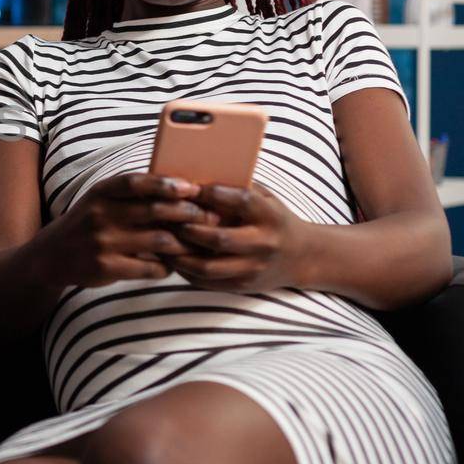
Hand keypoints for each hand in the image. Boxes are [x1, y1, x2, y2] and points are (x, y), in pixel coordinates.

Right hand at [34, 173, 220, 287]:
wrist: (51, 256)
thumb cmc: (88, 224)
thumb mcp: (101, 200)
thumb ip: (131, 193)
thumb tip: (182, 188)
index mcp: (101, 193)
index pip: (136, 183)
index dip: (165, 184)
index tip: (191, 187)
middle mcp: (100, 215)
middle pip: (154, 212)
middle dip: (188, 214)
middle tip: (211, 217)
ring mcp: (103, 243)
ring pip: (159, 241)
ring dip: (184, 243)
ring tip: (199, 243)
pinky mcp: (106, 268)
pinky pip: (150, 269)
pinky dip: (167, 267)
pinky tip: (172, 266)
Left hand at [166, 182, 310, 290]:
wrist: (302, 257)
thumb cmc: (274, 219)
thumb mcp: (266, 198)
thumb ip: (239, 188)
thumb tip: (200, 176)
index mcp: (270, 216)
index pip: (242, 201)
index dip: (213, 194)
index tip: (188, 186)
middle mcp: (263, 244)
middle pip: (220, 239)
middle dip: (189, 228)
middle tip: (165, 218)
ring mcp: (252, 269)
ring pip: (208, 267)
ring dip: (179, 254)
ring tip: (160, 241)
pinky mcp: (241, 286)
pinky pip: (206, 282)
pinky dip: (184, 270)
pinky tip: (170, 257)